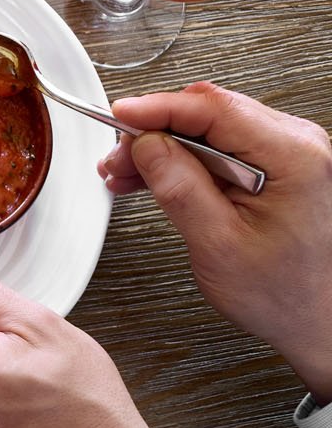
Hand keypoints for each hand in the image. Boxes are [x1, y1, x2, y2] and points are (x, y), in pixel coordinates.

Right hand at [97, 82, 331, 399]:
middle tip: (116, 159)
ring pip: (212, 131)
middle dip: (155, 132)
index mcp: (293, 157)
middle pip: (211, 114)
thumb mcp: (218, 243)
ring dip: (165, 148)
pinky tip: (156, 177)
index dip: (158, 108)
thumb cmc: (287, 292)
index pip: (213, 109)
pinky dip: (185, 160)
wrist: (319, 319)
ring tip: (128, 175)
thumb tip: (146, 145)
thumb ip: (179, 187)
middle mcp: (299, 147)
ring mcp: (290, 156)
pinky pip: (223, 150)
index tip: (120, 115)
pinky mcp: (277, 169)